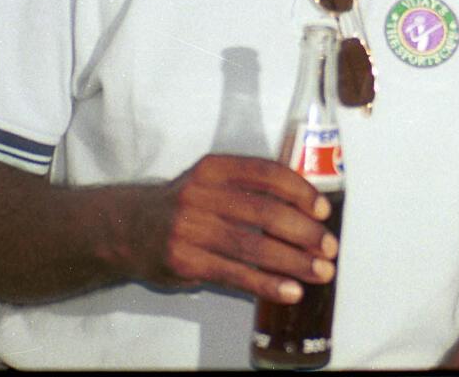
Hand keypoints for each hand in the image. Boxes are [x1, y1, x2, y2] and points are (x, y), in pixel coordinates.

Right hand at [131, 154, 337, 303]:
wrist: (129, 229)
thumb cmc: (186, 205)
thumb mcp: (211, 182)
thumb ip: (250, 189)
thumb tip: (307, 212)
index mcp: (215, 168)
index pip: (266, 173)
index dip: (300, 191)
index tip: (323, 210)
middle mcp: (201, 194)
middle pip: (264, 213)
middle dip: (304, 232)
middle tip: (329, 247)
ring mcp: (189, 229)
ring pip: (253, 247)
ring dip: (293, 262)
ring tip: (320, 272)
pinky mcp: (184, 261)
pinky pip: (234, 275)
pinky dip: (267, 284)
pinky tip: (290, 291)